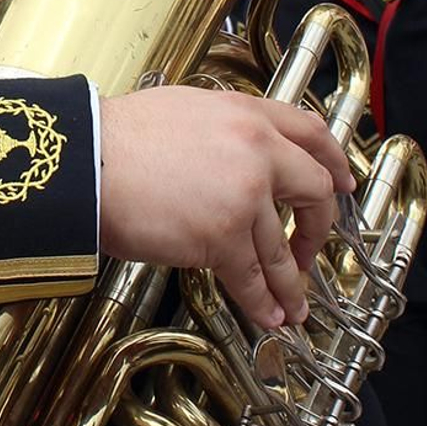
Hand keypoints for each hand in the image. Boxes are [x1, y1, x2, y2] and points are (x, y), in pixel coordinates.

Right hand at [98, 86, 352, 330]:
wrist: (84, 162)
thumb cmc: (113, 139)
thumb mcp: (181, 112)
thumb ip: (218, 132)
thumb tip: (226, 158)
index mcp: (245, 113)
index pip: (309, 132)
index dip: (333, 161)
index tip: (342, 180)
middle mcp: (255, 149)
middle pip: (312, 190)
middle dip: (319, 226)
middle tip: (314, 245)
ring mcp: (244, 194)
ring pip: (282, 246)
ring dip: (290, 281)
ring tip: (294, 304)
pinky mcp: (223, 235)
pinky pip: (251, 276)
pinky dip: (263, 300)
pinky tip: (269, 314)